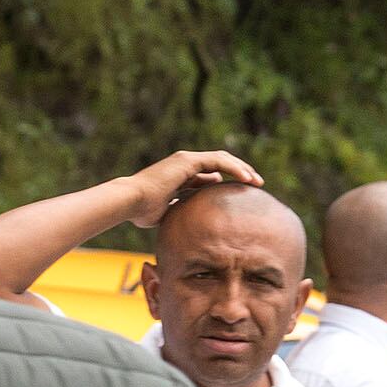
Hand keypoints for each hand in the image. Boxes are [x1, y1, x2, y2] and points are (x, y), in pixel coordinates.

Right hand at [122, 150, 259, 224]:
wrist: (130, 202)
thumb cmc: (142, 212)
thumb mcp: (170, 213)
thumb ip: (183, 211)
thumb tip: (194, 225)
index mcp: (181, 176)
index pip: (210, 175)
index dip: (226, 182)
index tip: (242, 194)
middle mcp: (184, 164)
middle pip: (219, 165)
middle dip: (239, 173)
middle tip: (256, 185)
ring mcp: (186, 160)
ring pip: (222, 160)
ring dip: (242, 169)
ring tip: (257, 182)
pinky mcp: (188, 161)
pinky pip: (218, 161)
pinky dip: (234, 168)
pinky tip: (248, 179)